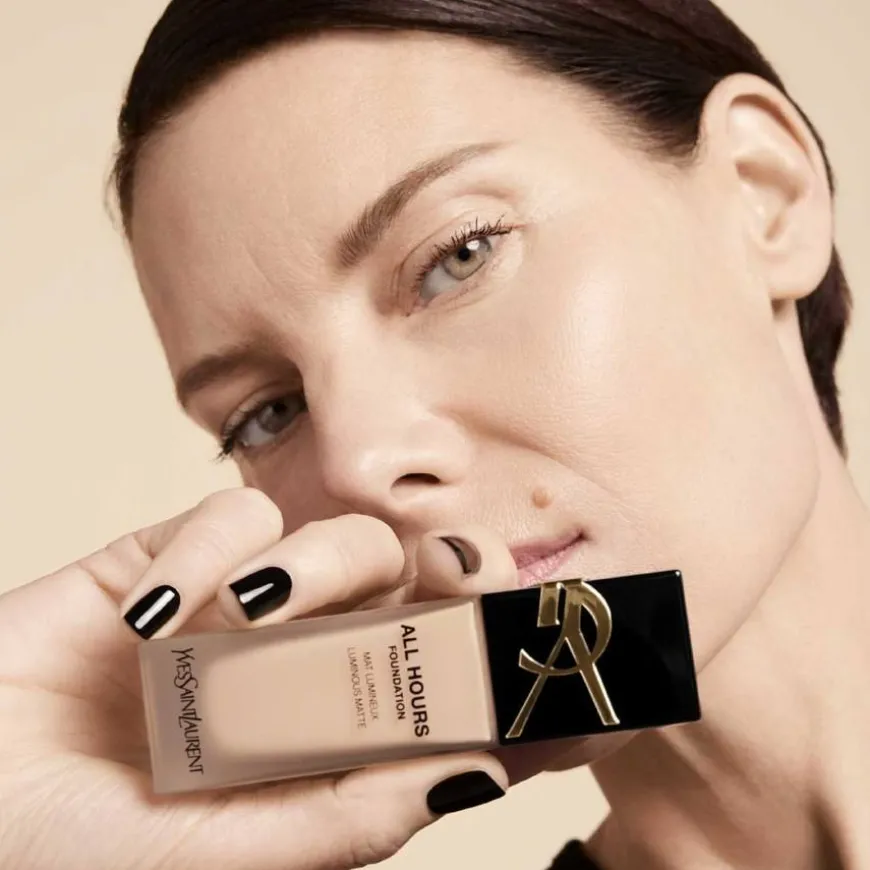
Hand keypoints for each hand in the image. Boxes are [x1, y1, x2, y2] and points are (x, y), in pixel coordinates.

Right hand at [0, 487, 514, 869]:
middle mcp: (303, 663)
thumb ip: (346, 820)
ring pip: (339, 542)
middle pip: (416, 595)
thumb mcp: (222, 857)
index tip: (574, 659)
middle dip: (453, 576)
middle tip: (471, 574)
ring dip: (315, 564)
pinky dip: (205, 553)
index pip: (448, 692)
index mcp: (330, 738)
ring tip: (242, 616)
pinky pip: (225, 519)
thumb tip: (476, 781)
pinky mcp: (176, 558)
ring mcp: (244, 606)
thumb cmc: (79, 850)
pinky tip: (149, 612)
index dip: (513, 673)